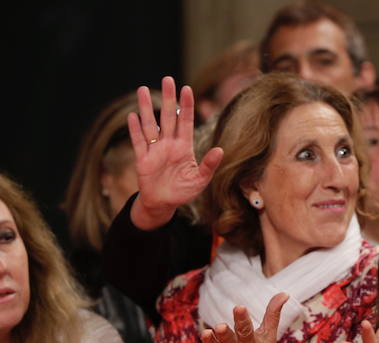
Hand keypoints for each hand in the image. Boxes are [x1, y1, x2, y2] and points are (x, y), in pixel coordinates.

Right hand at [127, 75, 223, 229]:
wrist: (163, 204)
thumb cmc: (183, 191)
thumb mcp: (200, 180)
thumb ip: (209, 165)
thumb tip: (220, 150)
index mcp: (184, 147)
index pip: (186, 122)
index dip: (187, 106)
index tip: (187, 89)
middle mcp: (169, 144)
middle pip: (168, 117)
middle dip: (169, 98)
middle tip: (168, 79)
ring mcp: (155, 150)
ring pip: (150, 124)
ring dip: (147, 108)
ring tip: (143, 90)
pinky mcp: (142, 159)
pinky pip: (138, 142)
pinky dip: (135, 130)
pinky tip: (133, 115)